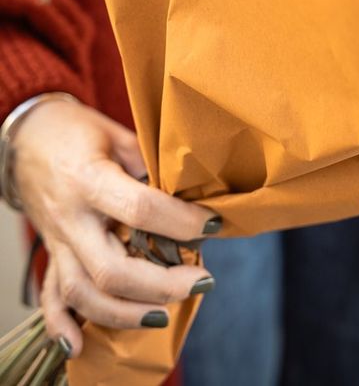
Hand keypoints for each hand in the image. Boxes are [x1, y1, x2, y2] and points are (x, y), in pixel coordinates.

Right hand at [13, 99, 217, 356]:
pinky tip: (80, 346)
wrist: (27, 136)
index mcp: (89, 179)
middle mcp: (70, 217)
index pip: (139, 209)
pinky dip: (63, 325)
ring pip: (82, 294)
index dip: (181, 221)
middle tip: (202, 280)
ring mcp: (57, 240)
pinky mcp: (51, 252)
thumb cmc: (78, 130)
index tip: (213, 224)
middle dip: (161, 285)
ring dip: (125, 313)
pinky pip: (51, 297)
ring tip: (165, 314)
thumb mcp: (118, 135)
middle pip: (111, 269)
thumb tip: (190, 196)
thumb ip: (149, 167)